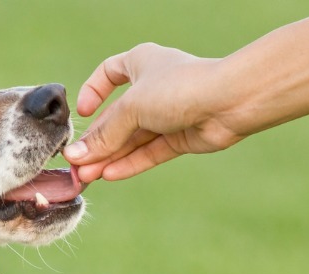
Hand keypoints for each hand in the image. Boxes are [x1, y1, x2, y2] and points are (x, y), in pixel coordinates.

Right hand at [64, 43, 241, 182]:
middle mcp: (154, 86)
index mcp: (141, 62)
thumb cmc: (180, 87)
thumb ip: (104, 135)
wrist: (231, 101)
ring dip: (109, 157)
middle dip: (97, 141)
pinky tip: (110, 175)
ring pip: (133, 138)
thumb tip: (76, 156)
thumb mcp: (131, 107)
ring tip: (87, 177)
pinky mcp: (181, 137)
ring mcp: (168, 113)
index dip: (93, 92)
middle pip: (118, 117)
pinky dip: (130, 163)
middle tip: (76, 164)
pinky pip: (149, 152)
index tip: (83, 113)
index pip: (108, 73)